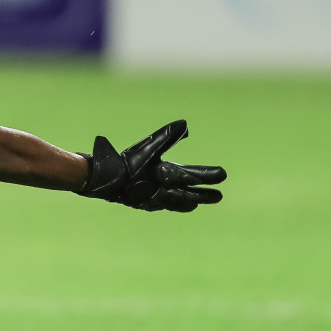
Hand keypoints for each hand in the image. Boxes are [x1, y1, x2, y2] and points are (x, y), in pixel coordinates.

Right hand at [76, 120, 225, 212]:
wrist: (106, 181)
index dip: (210, 175)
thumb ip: (167, 136)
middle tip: (218, 197)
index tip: (223, 175)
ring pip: (177, 203)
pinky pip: (162, 206)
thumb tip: (185, 125)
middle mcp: (165, 191)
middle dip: (205, 195)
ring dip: (189, 202)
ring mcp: (155, 200)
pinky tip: (167, 203)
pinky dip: (171, 205)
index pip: (195, 176)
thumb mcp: (148, 146)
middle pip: (191, 195)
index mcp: (169, 176)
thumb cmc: (128, 163)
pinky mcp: (144, 204)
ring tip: (195, 204)